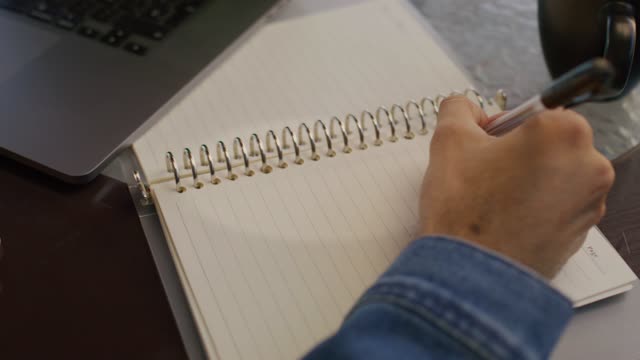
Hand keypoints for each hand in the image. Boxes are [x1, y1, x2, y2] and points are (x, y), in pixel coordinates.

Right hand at [419, 96, 614, 277]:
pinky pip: (555, 206)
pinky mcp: (580, 234)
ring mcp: (589, 204)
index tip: (485, 145)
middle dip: (517, 154)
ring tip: (491, 201)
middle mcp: (590, 167)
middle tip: (484, 174)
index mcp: (565, 134)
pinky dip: (532, 207)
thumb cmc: (465, 210)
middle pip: (548, 145)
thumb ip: (459, 109)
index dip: (505, 127)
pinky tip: (503, 220)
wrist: (469, 274)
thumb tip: (468, 109)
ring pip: (552, 176)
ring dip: (525, 181)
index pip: (535, 113)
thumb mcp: (448, 140)